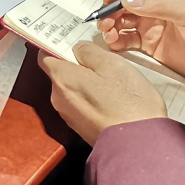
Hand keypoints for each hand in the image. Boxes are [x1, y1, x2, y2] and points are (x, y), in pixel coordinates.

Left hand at [38, 43, 166, 145]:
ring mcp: (69, 115)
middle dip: (76, 64)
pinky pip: (81, 104)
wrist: (139, 145)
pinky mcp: (81, 126)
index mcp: (62, 79)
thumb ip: (88, 51)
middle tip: (100, 60)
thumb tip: (77, 48)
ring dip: (86, 82)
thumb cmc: (128, 103)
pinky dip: (92, 97)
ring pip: (72, 89)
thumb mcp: (112, 64)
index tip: (69, 39)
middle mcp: (58, 98)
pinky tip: (112, 98)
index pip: (45, 55)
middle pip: (60, 72)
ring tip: (111, 81)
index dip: (56, 44)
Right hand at [96, 0, 184, 88]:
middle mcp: (154, 8)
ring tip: (108, 35)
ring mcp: (151, 27)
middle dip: (110, 10)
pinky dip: (116, 42)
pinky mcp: (150, 47)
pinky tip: (114, 45)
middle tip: (105, 23)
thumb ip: (158, 6)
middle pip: (123, 2)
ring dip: (110, 25)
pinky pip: (126, 41)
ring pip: (121, 21)